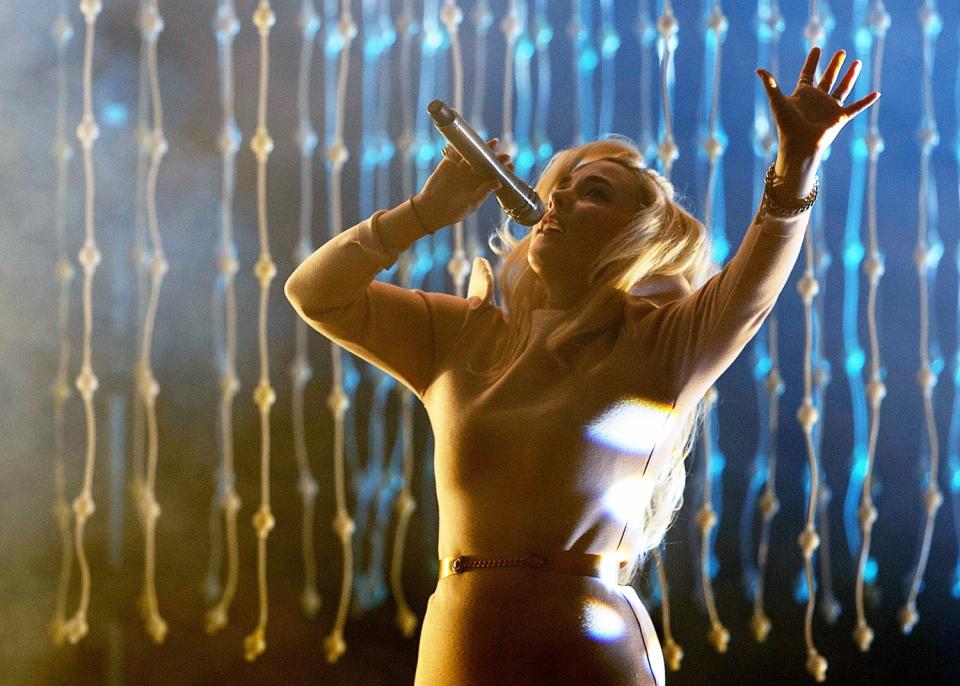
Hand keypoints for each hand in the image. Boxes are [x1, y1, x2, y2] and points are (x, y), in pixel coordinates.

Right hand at [412, 139, 511, 230]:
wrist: (432, 209)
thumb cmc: (454, 211)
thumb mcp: (471, 203)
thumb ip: (484, 192)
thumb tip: (499, 182)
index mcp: (478, 185)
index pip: (492, 173)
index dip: (501, 168)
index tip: (510, 164)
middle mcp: (471, 174)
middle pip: (485, 161)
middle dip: (495, 156)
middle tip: (504, 154)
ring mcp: (460, 167)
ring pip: (472, 154)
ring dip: (482, 148)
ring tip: (494, 143)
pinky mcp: (448, 163)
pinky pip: (455, 151)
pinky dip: (461, 145)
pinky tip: (470, 139)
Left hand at [758, 47, 879, 188]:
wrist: (799, 145)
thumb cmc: (787, 125)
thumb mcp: (777, 101)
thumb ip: (770, 85)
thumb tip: (759, 69)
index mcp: (803, 95)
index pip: (808, 74)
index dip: (812, 61)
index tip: (817, 48)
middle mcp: (817, 100)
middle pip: (827, 78)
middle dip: (834, 65)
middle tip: (841, 51)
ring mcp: (829, 108)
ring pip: (843, 88)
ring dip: (850, 75)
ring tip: (857, 62)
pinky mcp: (840, 117)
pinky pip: (856, 107)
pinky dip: (866, 101)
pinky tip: (877, 93)